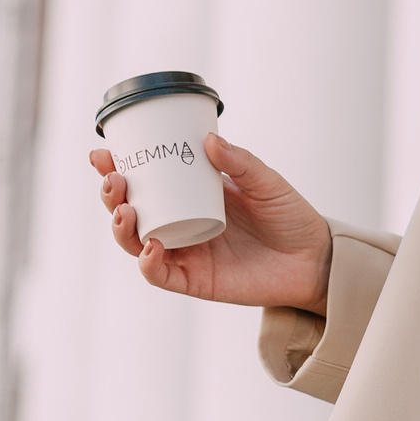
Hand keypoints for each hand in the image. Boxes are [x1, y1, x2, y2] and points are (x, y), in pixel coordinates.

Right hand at [92, 133, 331, 313]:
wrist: (317, 258)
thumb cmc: (290, 217)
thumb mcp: (267, 183)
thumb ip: (240, 163)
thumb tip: (210, 140)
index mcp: (191, 195)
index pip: (145, 181)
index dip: (117, 169)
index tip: (102, 154)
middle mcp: (181, 223)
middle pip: (131, 211)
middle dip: (112, 195)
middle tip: (113, 179)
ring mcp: (185, 252)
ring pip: (136, 242)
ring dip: (121, 227)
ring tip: (124, 210)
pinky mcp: (195, 280)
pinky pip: (161, 274)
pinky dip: (149, 262)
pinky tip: (151, 246)